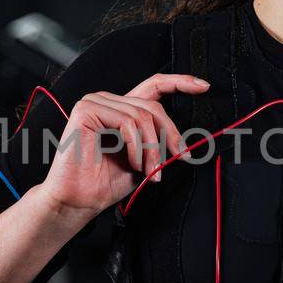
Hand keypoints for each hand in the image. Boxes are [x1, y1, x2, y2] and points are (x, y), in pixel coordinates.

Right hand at [40, 73, 209, 219]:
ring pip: (142, 115)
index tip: (203, 86)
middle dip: (170, 135)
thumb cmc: (104, 183)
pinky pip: (127, 122)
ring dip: (152, 148)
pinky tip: (131, 162)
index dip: (180, 82)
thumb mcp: (143, 159)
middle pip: (153, 105)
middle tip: (178, 157)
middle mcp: (107, 101)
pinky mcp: (87, 110)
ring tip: (148, 170)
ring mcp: (95, 102)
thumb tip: (184, 140)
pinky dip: (135, 146)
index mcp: (120, 109)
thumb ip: (159, 142)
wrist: (79, 201)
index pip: (154, 86)